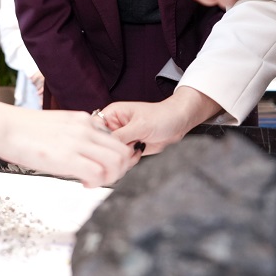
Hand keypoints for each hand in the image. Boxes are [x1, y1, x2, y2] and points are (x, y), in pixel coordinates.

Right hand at [0, 102, 136, 187]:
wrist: (1, 126)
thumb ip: (75, 134)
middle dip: (120, 169)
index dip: (117, 157)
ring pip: (117, 163)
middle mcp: (86, 128)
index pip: (116, 139)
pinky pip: (99, 173)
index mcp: (83, 120)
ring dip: (112, 177)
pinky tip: (84, 184)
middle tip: (106, 178)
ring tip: (96, 181)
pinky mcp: (67, 157)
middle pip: (123, 152)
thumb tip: (83, 152)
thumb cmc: (21, 129)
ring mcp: (78, 142)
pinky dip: (97, 183)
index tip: (107, 167)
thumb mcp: (57, 124)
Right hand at [97, 89, 224, 156]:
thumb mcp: (140, 125)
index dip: (98, 139)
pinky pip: (123, 159)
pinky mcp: (129, 148)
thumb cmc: (162, 116)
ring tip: (137, 148)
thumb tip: (105, 146)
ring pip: (113, 155)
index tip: (107, 147)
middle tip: (128, 148)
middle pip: (103, 145)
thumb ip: (120, 136)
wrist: (180, 123)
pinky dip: (130, 160)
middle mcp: (114, 126)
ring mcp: (122, 138)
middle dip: (115, 150)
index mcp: (112, 114)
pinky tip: (139, 153)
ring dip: (124, 156)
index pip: (95, 128)